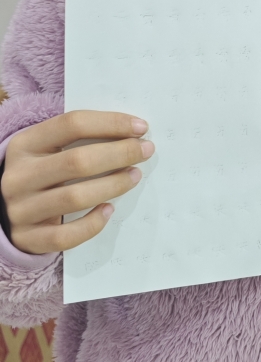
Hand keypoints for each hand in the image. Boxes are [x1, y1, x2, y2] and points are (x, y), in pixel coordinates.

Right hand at [1, 112, 153, 255]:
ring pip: (75, 198)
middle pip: (77, 161)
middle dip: (119, 154)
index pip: (71, 124)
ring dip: (113, 185)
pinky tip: (110, 209)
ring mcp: (21, 209)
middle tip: (145, 150)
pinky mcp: (28, 238)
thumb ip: (78, 138)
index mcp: (24, 144)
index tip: (140, 127)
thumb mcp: (46, 149)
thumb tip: (132, 132)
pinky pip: (66, 235)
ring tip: (135, 176)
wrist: (4, 209)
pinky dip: (92, 223)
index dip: (110, 123)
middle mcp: (19, 176)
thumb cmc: (40, 172)